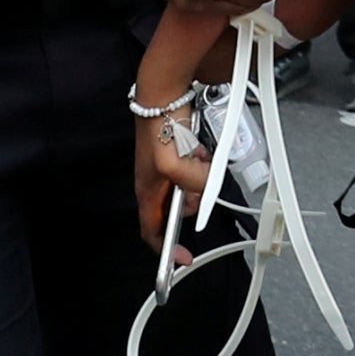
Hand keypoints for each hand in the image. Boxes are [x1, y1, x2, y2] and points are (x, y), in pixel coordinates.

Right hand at [135, 106, 212, 257]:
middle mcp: (156, 183)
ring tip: (198, 158)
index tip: (182, 260)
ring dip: (201, 176)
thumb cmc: (158, 127)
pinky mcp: (180, 155)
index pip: (152, 231)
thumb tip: (208, 187)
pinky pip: (197, 167)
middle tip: (200, 183)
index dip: (166, 249)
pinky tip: (201, 148)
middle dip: (194, 199)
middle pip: (180, 208)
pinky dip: (203, 161)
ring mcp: (168, 169)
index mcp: (147, 191)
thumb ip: (193, 184)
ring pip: (192, 187)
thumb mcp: (174, 165)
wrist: (164, 96)